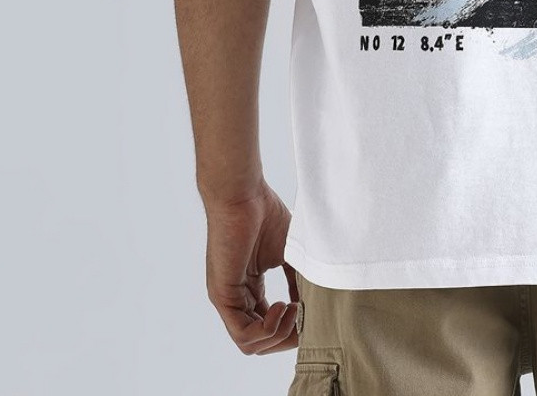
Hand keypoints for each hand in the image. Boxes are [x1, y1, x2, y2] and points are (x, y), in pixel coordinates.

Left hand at [203, 178, 300, 354]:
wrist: (242, 193)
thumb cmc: (264, 213)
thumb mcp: (290, 252)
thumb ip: (299, 279)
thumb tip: (314, 305)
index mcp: (250, 288)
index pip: (269, 325)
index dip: (292, 328)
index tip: (312, 314)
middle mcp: (237, 298)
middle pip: (262, 341)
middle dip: (288, 337)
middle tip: (307, 319)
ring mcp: (227, 299)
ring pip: (251, 343)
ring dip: (279, 335)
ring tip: (295, 309)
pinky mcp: (222, 296)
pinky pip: (243, 333)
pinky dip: (267, 329)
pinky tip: (282, 305)